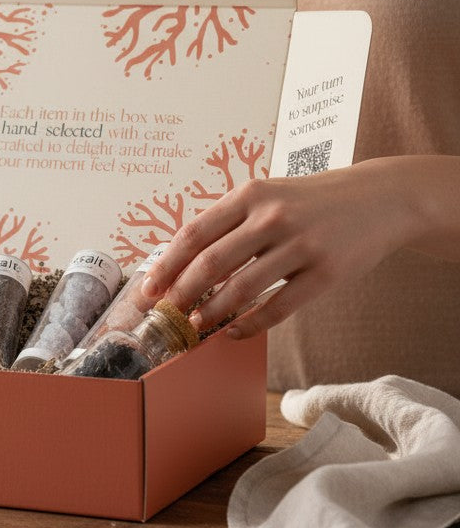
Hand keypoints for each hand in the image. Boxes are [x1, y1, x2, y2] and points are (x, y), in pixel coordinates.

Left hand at [140, 158, 429, 338]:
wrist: (380, 198)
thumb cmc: (310, 201)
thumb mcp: (267, 195)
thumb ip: (229, 222)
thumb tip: (181, 261)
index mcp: (250, 195)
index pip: (194, 234)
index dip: (166, 265)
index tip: (147, 289)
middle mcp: (272, 217)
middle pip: (211, 263)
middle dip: (181, 294)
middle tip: (165, 315)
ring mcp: (301, 245)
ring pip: (242, 288)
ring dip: (213, 312)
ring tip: (195, 325)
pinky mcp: (327, 272)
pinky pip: (279, 307)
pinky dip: (251, 324)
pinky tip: (235, 332)